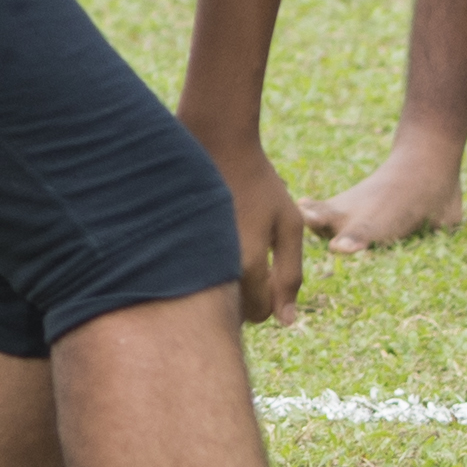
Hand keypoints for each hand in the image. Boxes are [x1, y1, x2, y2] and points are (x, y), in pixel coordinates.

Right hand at [210, 136, 307, 326]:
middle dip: (247, 297)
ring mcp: (192, 257)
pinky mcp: (175, 249)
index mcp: (248, 263)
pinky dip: (205, 271)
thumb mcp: (289, 224)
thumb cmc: (259, 183)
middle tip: (253, 259)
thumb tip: (287, 320)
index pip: (260, 314)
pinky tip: (213, 244)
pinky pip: (193, 278)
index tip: (270, 275)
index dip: (270, 302)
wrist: (217, 146)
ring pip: (212, 297)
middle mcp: (216, 266)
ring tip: (234, 249)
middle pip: (233, 311)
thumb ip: (291, 274)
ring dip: (225, 286)